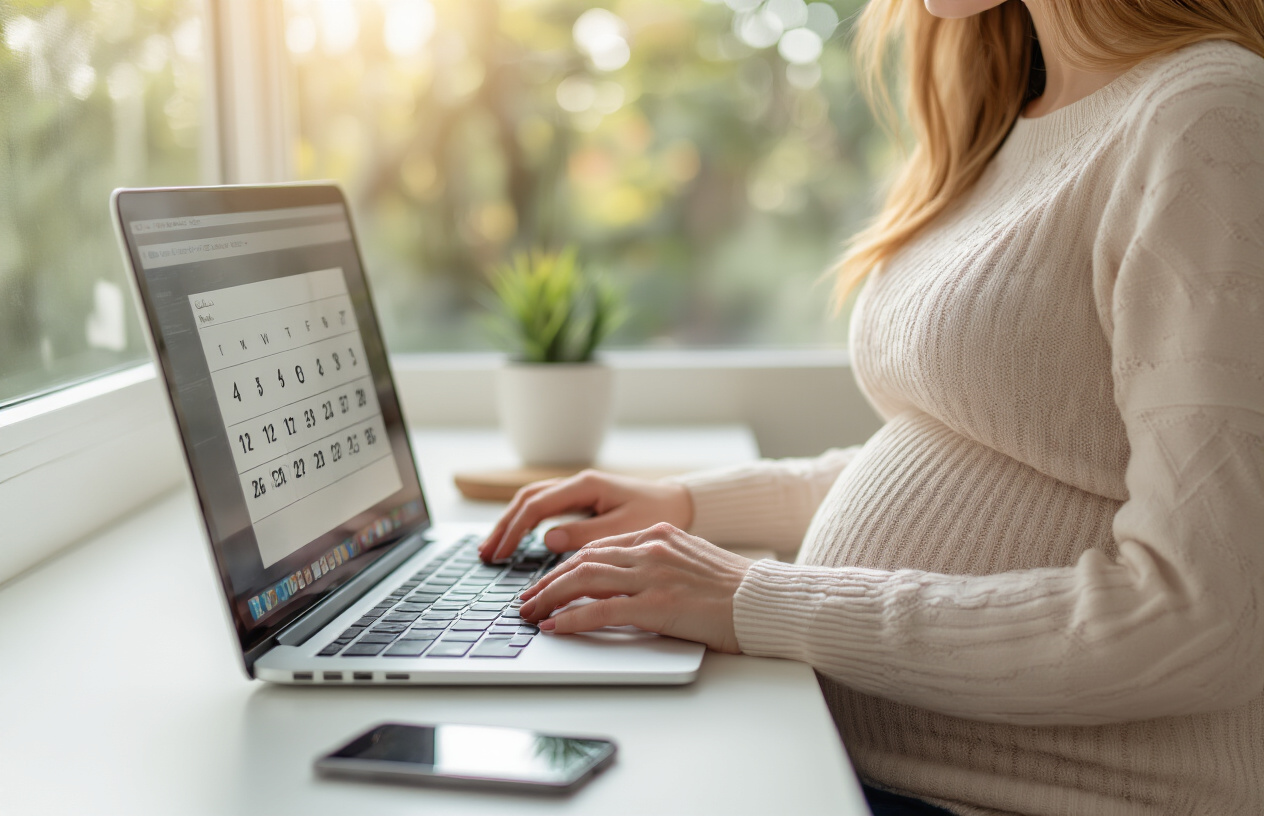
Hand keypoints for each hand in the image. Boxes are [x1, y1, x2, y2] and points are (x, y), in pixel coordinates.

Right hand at [478, 470, 693, 562]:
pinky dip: (526, 524)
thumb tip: (547, 539)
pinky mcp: (582, 502)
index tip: (500, 552)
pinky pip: (545, 509)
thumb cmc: (659, 513)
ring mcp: (578, 492)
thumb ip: (586, 534)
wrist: (680, 503)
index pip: (537, 505)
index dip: (514, 529)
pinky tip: (517, 542)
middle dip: (504, 526)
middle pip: (527, 500)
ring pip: (533, 503)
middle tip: (486, 553)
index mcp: (586, 485)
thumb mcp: (625, 528)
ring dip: (511, 524)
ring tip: (493, 549)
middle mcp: (578, 484)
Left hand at [517, 522, 752, 653]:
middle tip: (526, 601)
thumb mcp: (689, 562)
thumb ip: (656, 564)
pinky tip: (555, 627)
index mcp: (658, 535)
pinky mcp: (658, 605)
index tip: (548, 583)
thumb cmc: (733, 591)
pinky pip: (601, 611)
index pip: (598, 548)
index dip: (566, 567)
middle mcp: (651, 549)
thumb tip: (624, 582)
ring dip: (550, 598)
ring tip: (531, 614)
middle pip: (583, 561)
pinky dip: (572, 619)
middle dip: (548, 582)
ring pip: (584, 580)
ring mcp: (653, 576)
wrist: (765, 602)